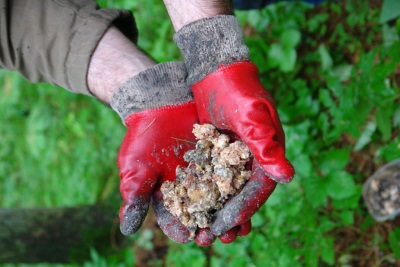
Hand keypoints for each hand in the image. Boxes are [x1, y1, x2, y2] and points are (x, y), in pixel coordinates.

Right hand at [118, 101, 251, 244]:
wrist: (160, 102)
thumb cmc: (143, 136)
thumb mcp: (136, 168)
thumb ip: (136, 197)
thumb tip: (127, 231)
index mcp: (167, 195)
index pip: (175, 220)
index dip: (184, 230)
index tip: (193, 237)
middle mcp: (188, 188)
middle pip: (202, 215)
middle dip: (213, 228)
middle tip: (224, 237)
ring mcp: (205, 173)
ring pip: (220, 200)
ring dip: (230, 215)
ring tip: (240, 227)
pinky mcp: (219, 158)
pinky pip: (232, 177)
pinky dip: (240, 190)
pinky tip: (249, 200)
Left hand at [191, 61, 292, 234]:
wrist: (215, 68)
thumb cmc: (236, 88)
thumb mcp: (250, 116)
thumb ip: (265, 145)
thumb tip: (286, 177)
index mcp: (267, 151)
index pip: (258, 189)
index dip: (243, 210)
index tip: (225, 227)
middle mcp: (254, 156)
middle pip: (243, 193)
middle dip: (229, 216)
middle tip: (212, 236)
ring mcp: (236, 153)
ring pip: (228, 188)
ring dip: (217, 208)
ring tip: (202, 228)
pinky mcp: (219, 148)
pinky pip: (214, 175)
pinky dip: (206, 191)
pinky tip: (192, 204)